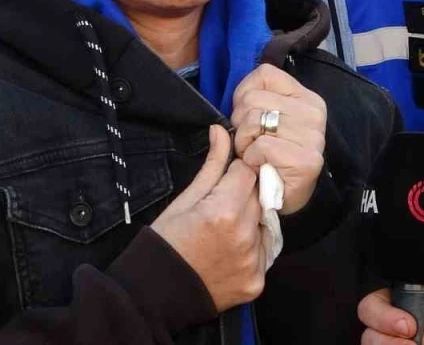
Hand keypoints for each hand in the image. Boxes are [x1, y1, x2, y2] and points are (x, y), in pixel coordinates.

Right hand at [151, 125, 265, 311]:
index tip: (225, 180)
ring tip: (225, 230)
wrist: (158, 292)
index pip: (249, 172)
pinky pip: (265, 252)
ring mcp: (254, 262)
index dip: (237, 172)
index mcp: (225, 210)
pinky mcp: (257, 282)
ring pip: (265, 223)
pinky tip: (231, 249)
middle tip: (222, 205)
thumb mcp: (185, 199)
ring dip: (252, 220)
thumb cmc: (167, 240)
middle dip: (245, 194)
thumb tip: (222, 131)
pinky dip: (253, 247)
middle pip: (260, 196)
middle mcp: (245, 236)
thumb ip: (212, 166)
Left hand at [230, 64, 326, 214]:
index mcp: (305, 97)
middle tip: (250, 143)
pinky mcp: (307, 160)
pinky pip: (261, 146)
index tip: (247, 116)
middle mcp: (314, 112)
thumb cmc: (269, 155)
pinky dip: (251, 159)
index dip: (244, 94)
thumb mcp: (264, 119)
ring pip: (253, 121)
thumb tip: (234, 100)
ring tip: (254, 155)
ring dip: (243, 143)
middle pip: (252, 99)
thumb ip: (251, 101)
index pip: (264, 74)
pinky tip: (260, 166)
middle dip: (240, 124)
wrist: (284, 196)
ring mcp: (313, 137)